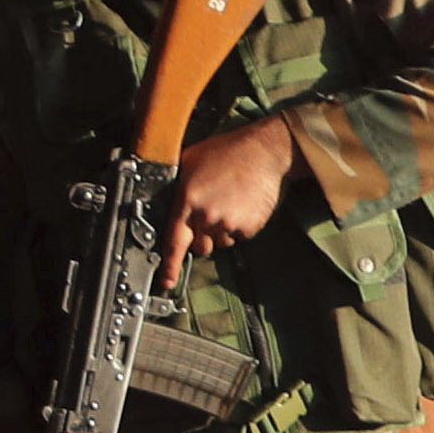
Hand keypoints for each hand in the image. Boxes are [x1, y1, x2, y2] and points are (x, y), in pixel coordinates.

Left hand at [168, 116, 299, 266]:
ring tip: (228, 201)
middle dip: (200, 235)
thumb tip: (168, 203)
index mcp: (187, 199)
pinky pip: (238, 237)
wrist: (266, 151)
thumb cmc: (228, 151)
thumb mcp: (190, 161)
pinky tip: (242, 205)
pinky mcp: (249, 227)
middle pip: (198, 245)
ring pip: (219, 242)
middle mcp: (206, 215)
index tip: (167, 281)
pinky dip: (239, 226)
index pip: (173, 240)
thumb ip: (177, 187)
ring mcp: (229, 223)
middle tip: (210, 211)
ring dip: (220, 230)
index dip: (170, 264)